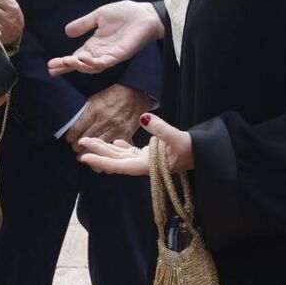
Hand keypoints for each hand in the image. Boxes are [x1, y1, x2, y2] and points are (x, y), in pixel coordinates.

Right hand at [49, 1, 164, 76]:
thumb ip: (84, 24)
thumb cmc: (125, 14)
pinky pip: (106, 62)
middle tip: (52, 68)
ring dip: (79, 65)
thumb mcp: (99, 16)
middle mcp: (101, 53)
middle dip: (67, 67)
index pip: (76, 56)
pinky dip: (94, 63)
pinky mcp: (121, 54)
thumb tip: (66, 32)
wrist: (144, 13)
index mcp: (94, 45)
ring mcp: (111, 55)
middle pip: (81, 65)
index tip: (50, 65)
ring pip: (92, 66)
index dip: (64, 62)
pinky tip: (84, 59)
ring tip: (67, 62)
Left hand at [64, 84, 150, 148]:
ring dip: (89, 153)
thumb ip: (85, 112)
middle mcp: (105, 120)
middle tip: (75, 149)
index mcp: (95, 109)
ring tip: (84, 156)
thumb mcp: (95, 98)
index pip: (77, 128)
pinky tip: (100, 158)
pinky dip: (107, 154)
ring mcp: (116, 127)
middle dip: (78, 147)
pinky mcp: (126, 133)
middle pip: (86, 139)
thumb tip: (74, 125)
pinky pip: (115, 147)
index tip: (69, 140)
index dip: (71, 137)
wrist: (135, 91)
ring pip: (99, 147)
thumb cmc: (113, 94)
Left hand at [77, 113, 191, 174]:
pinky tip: (115, 140)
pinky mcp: (152, 155)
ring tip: (91, 141)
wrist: (205, 154)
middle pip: (116, 160)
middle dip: (98, 151)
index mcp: (147, 166)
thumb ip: (161, 129)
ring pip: (122, 156)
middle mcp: (144, 165)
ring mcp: (147, 161)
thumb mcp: (178, 138)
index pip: (119, 165)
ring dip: (107, 148)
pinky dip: (122, 147)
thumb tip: (144, 118)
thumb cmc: (193, 149)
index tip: (84, 157)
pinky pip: (132, 152)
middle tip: (81, 143)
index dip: (101, 161)